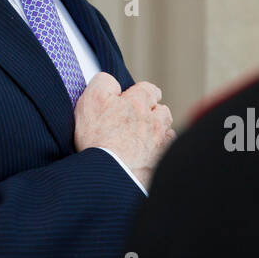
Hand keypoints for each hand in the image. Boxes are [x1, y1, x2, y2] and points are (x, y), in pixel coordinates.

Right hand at [73, 73, 175, 188]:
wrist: (109, 176)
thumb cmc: (97, 138)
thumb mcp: (91, 100)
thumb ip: (103, 82)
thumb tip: (112, 81)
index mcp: (138, 102)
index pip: (148, 89)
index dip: (141, 93)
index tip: (135, 99)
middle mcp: (154, 120)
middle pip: (161, 110)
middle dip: (152, 112)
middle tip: (136, 120)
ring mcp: (160, 143)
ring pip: (166, 130)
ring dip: (158, 131)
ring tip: (143, 138)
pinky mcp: (161, 163)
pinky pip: (167, 151)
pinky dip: (160, 150)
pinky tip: (148, 155)